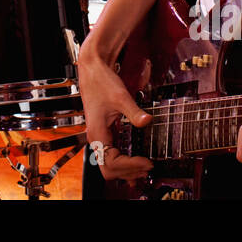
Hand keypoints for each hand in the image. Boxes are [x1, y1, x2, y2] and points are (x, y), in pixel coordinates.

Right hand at [77, 49, 153, 180]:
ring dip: (126, 170)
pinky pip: (111, 155)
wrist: (92, 70)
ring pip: (109, 165)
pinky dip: (123, 162)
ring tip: (145, 169)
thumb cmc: (101, 81)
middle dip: (129, 172)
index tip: (147, 161)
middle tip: (149, 167)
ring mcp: (98, 136)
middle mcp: (95, 138)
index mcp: (97, 132)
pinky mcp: (103, 133)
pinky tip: (134, 164)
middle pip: (109, 169)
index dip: (130, 166)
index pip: (112, 162)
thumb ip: (134, 112)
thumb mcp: (121, 96)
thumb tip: (147, 121)